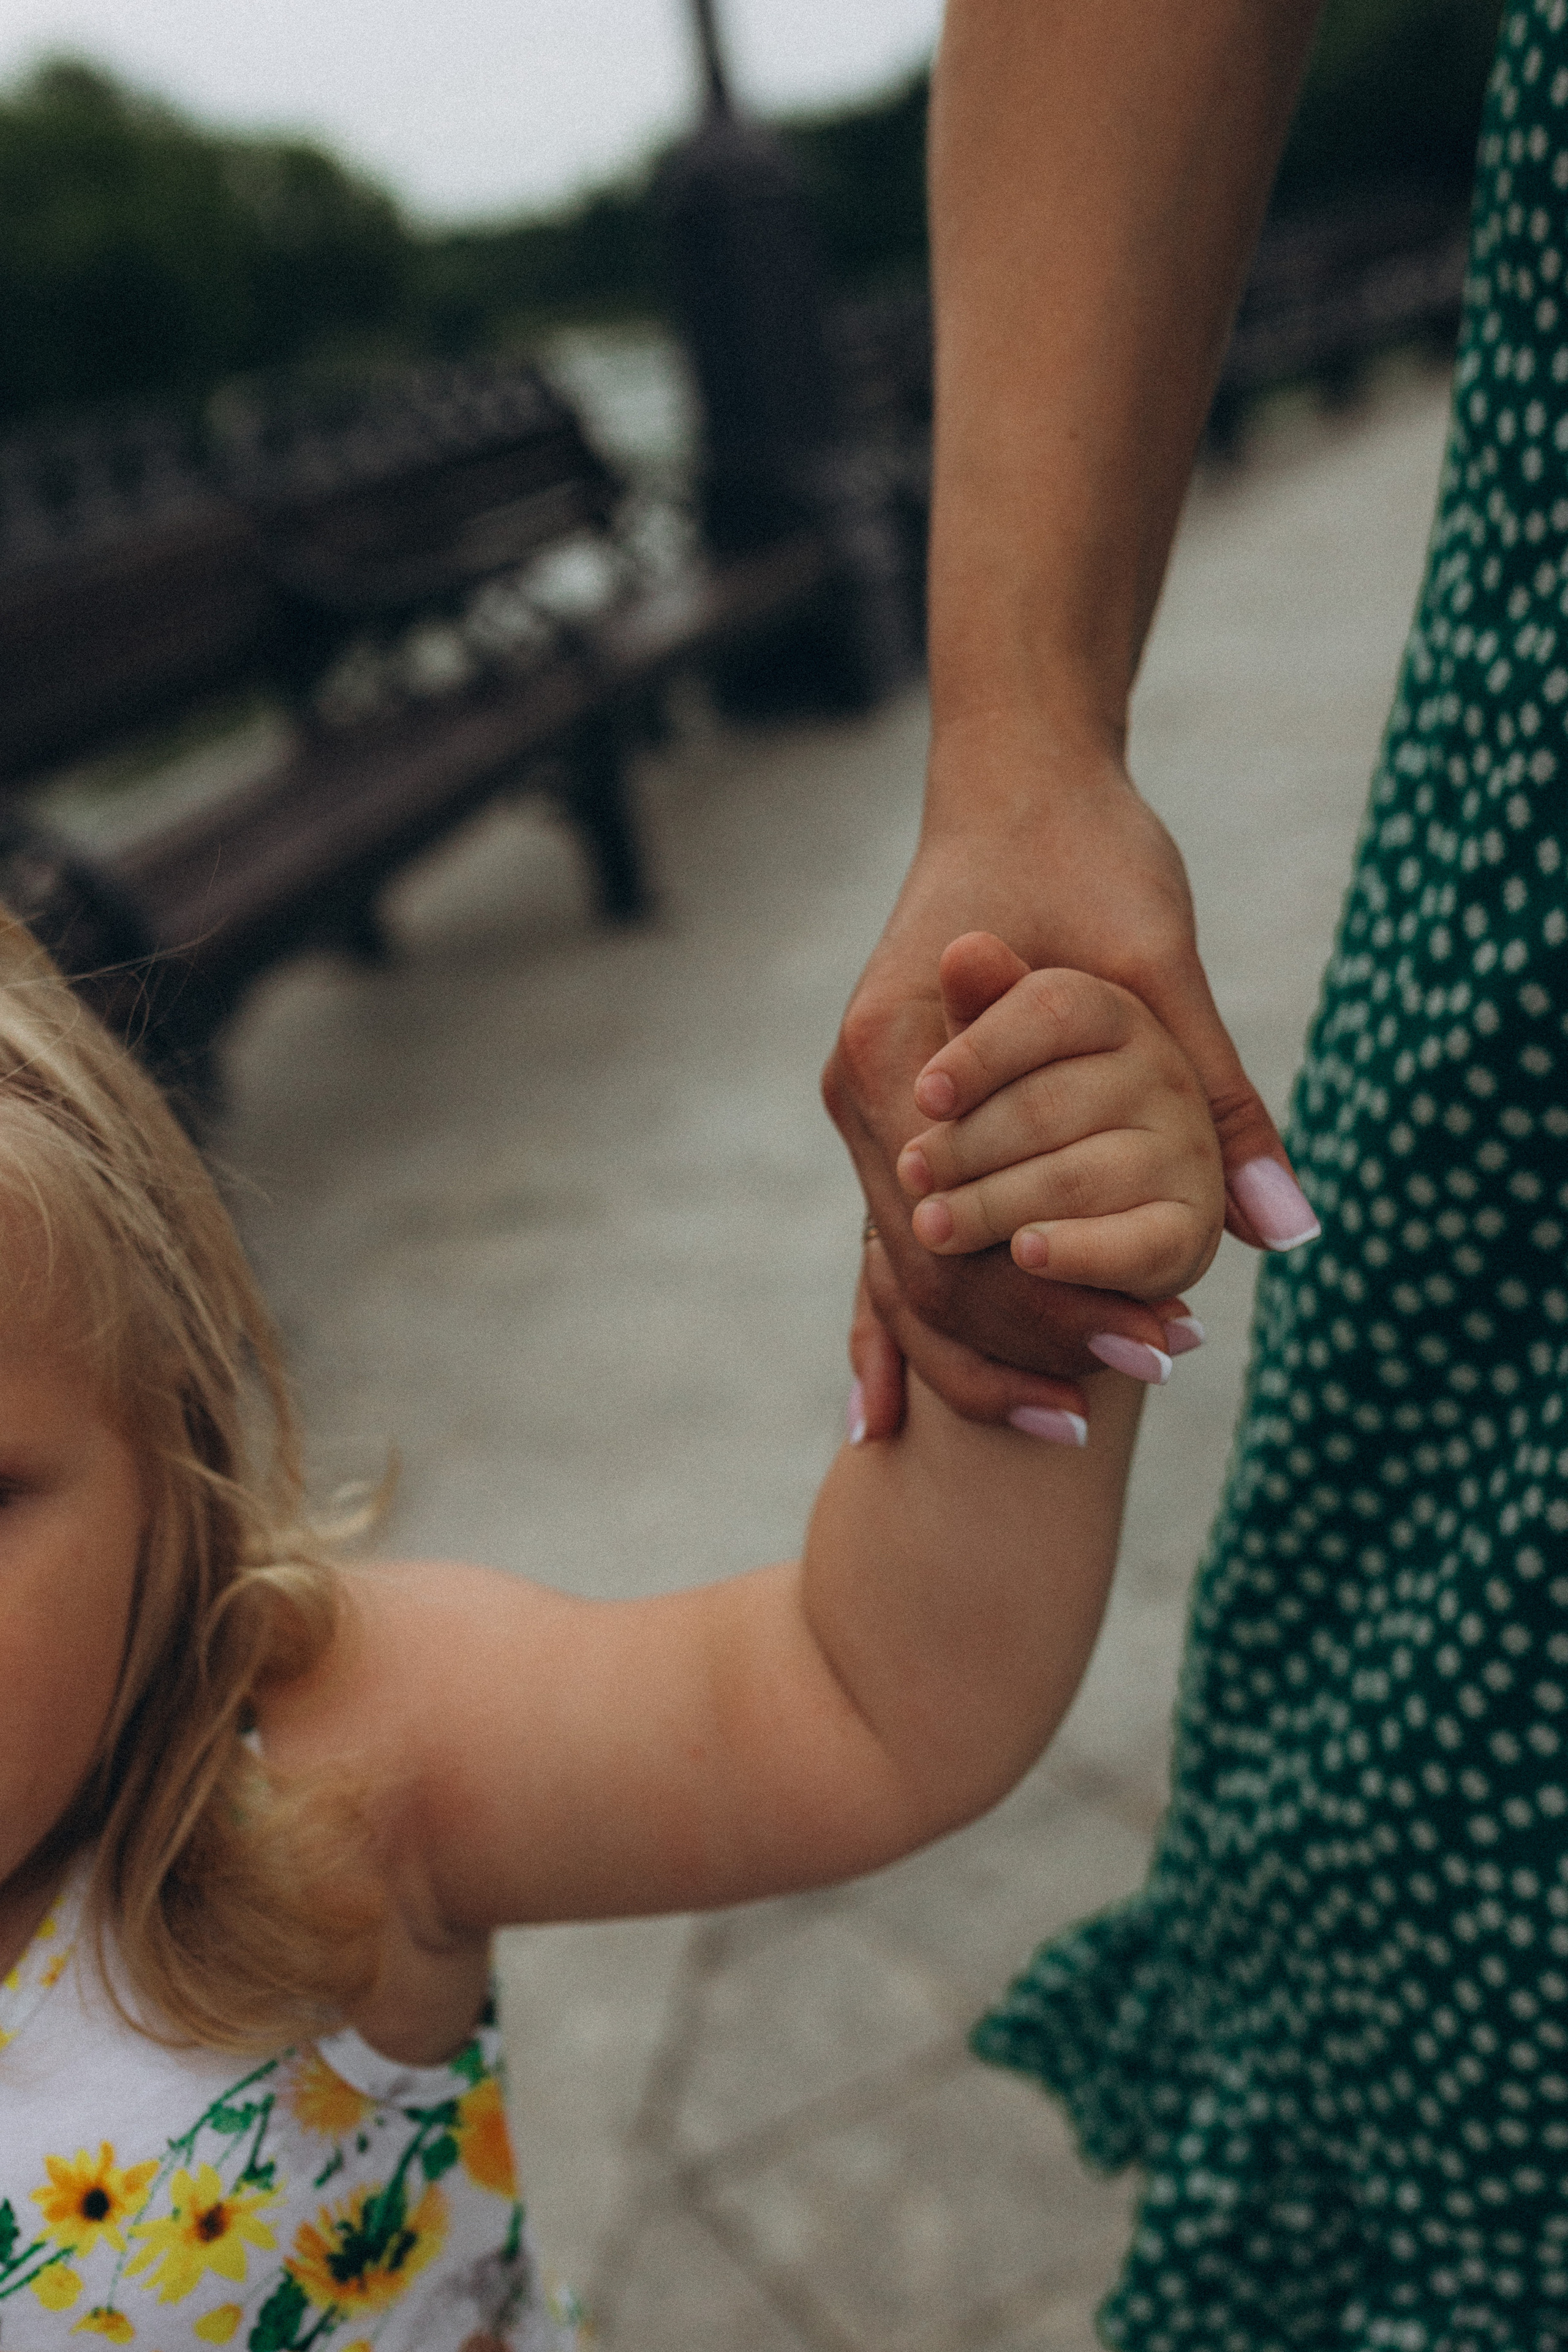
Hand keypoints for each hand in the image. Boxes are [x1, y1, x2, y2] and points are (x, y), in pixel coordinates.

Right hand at [824, 728, 1315, 1422]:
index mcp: (896, 1053)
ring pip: (901, 1272)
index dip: (1048, 1303)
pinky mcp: (897, 1119)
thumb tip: (1285, 1230)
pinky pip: (892, 1244)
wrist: (1020, 785)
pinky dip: (916, 1323)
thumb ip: (1215, 1096)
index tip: (1142, 1350)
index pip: (953, 1230)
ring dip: (982, 1346)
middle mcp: (860, 1096)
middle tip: (1136, 1385)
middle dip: (1025, 1339)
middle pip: (921, 1269)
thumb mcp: (1160, 961)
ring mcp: (868, 1112)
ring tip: (1076, 1421)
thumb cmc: (1086, 853)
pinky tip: (896, 1417)